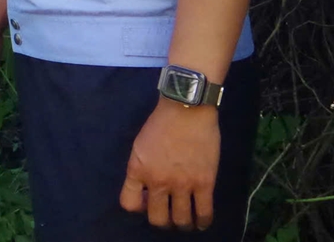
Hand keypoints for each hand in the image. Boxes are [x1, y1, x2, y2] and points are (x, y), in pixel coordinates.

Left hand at [119, 98, 221, 229]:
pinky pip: (204, 213)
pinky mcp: (205, 183)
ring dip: (182, 224)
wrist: (186, 109)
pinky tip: (201, 221)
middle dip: (162, 220)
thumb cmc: (161, 123)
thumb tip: (147, 191)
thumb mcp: (139, 146)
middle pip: (157, 219)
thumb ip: (141, 169)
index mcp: (137, 170)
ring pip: (181, 221)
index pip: (129, 204)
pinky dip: (203, 222)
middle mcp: (158, 181)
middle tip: (168, 213)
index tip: (148, 202)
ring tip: (185, 220)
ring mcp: (182, 184)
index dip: (138, 207)